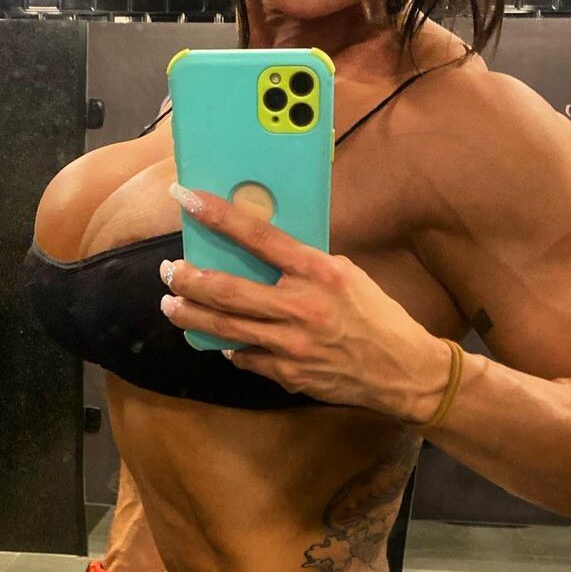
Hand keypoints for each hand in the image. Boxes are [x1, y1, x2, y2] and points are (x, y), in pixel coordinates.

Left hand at [160, 182, 451, 423]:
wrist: (402, 371)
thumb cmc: (376, 316)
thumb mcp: (346, 274)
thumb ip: (303, 264)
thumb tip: (260, 249)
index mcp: (319, 272)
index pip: (259, 236)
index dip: (218, 215)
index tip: (186, 198)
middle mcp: (302, 307)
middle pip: (227, 290)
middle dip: (189, 279)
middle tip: (168, 271)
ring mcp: (292, 344)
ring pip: (225, 328)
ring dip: (190, 316)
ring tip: (171, 306)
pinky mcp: (288, 373)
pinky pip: (244, 357)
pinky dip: (227, 346)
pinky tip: (214, 338)